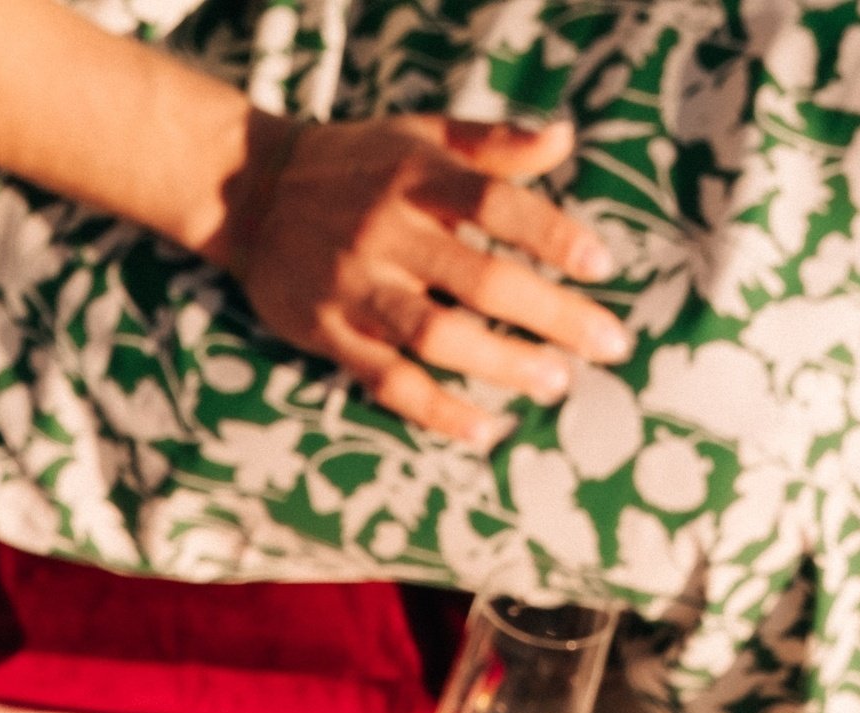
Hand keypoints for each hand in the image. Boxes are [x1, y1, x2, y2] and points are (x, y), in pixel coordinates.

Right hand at [222, 114, 626, 446]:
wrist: (252, 195)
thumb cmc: (356, 165)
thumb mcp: (420, 136)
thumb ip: (493, 143)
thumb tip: (566, 139)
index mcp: (417, 178)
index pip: (497, 204)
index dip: (553, 234)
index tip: (602, 265)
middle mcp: (388, 234)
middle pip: (479, 278)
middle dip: (549, 314)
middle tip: (607, 344)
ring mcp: (356, 290)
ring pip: (437, 335)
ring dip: (501, 364)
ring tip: (556, 383)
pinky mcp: (329, 336)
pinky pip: (389, 382)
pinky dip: (438, 410)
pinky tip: (484, 428)